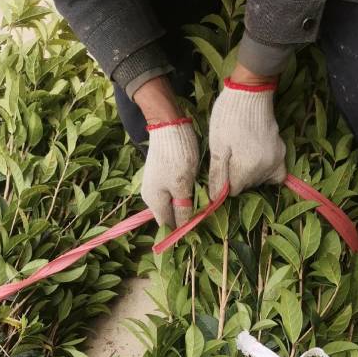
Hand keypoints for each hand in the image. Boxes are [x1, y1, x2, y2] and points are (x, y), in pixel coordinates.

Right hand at [134, 76, 198, 227]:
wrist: (169, 124)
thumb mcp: (182, 187)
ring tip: (203, 206)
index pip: (168, 226)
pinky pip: (175, 192)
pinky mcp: (163, 174)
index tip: (199, 232)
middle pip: (170, 215)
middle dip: (186, 218)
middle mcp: (152, 196)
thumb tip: (185, 229)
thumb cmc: (176, 157)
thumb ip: (183, 210)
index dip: (182, 232)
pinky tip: (196, 191)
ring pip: (174, 203)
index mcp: (154, 202)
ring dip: (187, 206)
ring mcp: (157, 184)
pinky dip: (185, 194)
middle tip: (205, 217)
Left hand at [208, 63, 285, 198]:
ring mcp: (276, 160)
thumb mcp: (217, 146)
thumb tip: (216, 199)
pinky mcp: (282, 152)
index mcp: (246, 169)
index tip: (222, 165)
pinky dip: (268, 172)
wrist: (250, 92)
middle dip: (237, 176)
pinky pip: (277, 174)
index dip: (225, 181)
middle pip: (247, 186)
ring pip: (259, 180)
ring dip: (250, 173)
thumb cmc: (228, 117)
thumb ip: (218, 175)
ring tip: (242, 151)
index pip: (233, 191)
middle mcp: (264, 169)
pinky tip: (258, 161)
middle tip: (231, 154)